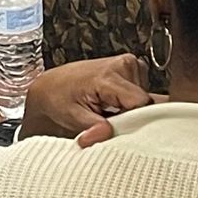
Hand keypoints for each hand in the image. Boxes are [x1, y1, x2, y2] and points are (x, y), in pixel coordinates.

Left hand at [20, 53, 152, 143]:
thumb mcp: (73, 117)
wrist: (52, 85)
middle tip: (110, 120)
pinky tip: (114, 103)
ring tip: (109, 109)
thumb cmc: (59, 98)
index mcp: (108, 76)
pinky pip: (142, 92)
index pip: (141, 102)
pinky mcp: (130, 67)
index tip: (125, 130)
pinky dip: (130, 102)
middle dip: (132, 116)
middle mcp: (122, 65)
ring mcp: (128, 64)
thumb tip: (107, 133)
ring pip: (146, 98)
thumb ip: (92, 127)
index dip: (136, 120)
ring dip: (131, 108)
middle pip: (145, 101)